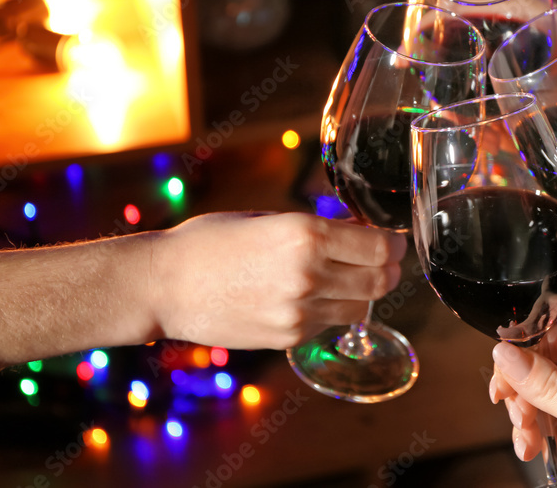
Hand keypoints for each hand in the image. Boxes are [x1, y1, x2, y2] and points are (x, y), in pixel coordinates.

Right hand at [151, 212, 405, 348]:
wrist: (163, 285)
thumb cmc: (210, 241)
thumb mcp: (268, 219)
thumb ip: (316, 230)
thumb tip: (357, 235)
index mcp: (306, 234)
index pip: (379, 247)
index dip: (394, 245)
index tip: (393, 242)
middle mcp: (309, 274)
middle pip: (379, 279)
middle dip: (386, 269)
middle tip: (382, 260)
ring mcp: (300, 311)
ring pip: (360, 306)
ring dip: (362, 291)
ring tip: (348, 278)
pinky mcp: (288, 337)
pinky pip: (330, 323)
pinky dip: (332, 310)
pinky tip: (315, 296)